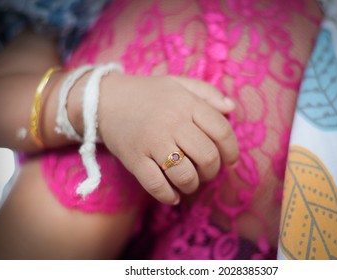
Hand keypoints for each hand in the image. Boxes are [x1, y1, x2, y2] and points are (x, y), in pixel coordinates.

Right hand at [95, 75, 238, 204]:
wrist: (104, 100)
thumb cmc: (148, 94)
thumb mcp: (179, 84)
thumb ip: (207, 93)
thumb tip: (231, 108)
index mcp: (186, 103)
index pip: (222, 130)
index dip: (232, 150)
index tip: (230, 160)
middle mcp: (172, 122)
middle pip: (207, 156)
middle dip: (213, 171)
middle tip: (207, 171)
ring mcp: (152, 142)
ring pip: (185, 175)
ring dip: (193, 185)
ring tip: (190, 182)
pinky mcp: (134, 159)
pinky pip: (157, 185)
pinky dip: (169, 196)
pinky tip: (173, 195)